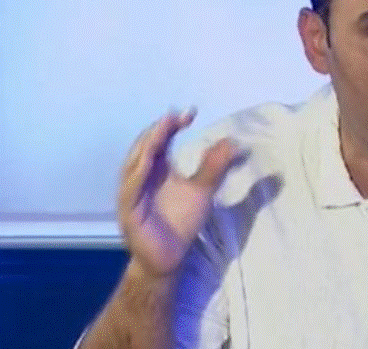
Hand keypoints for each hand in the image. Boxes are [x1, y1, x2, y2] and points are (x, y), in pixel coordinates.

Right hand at [117, 109, 242, 277]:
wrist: (171, 258)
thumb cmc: (182, 221)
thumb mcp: (203, 189)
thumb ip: (215, 166)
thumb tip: (234, 142)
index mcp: (155, 169)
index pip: (160, 141)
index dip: (171, 126)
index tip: (190, 113)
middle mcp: (140, 177)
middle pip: (144, 147)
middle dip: (159, 130)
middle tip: (175, 116)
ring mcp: (131, 194)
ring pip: (134, 165)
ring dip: (146, 146)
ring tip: (161, 129)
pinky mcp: (129, 212)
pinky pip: (130, 191)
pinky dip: (136, 175)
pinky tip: (147, 161)